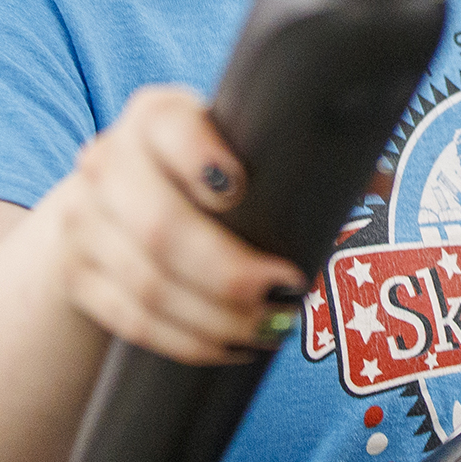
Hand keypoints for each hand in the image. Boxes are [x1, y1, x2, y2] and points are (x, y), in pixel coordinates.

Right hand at [51, 85, 307, 363]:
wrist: (109, 201)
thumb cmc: (208, 171)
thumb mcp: (240, 147)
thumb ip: (301, 155)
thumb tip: (381, 184)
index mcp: (155, 115)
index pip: (168, 127)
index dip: (201, 158)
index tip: (241, 189)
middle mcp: (109, 160)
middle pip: (159, 226)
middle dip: (227, 271)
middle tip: (288, 293)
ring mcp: (85, 221)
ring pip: (148, 283)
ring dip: (216, 318)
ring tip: (271, 328)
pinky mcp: (79, 276)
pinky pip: (132, 320)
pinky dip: (187, 341)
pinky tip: (231, 347)